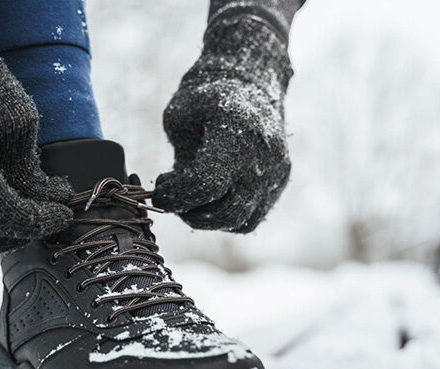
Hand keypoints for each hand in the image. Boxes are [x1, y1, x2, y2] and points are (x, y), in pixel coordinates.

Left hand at [153, 16, 292, 232]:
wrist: (249, 77)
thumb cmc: (207, 96)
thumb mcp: (180, 117)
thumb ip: (179, 161)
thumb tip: (173, 199)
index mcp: (238, 131)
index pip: (205, 184)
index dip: (175, 197)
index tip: (159, 192)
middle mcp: (264, 156)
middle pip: (226, 211)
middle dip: (191, 213)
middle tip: (173, 198)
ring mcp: (277, 171)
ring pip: (241, 221)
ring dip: (209, 219)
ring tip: (191, 198)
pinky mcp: (280, 181)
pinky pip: (252, 216)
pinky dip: (228, 217)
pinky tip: (211, 199)